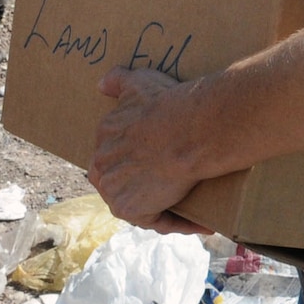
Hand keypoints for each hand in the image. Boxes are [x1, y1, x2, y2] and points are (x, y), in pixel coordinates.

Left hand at [87, 67, 208, 233]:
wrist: (187, 130)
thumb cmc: (167, 105)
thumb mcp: (138, 82)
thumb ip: (118, 80)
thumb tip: (101, 85)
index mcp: (103, 136)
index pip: (116, 155)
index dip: (139, 162)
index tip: (162, 162)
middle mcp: (100, 164)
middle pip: (122, 182)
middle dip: (144, 186)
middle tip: (175, 186)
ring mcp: (112, 189)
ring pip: (137, 203)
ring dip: (160, 207)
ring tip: (189, 205)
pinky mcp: (130, 209)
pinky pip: (158, 220)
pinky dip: (181, 222)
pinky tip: (203, 223)